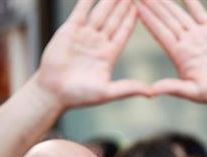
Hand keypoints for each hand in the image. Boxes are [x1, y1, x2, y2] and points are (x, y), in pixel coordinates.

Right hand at [36, 0, 150, 108]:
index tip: (142, 7)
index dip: (132, 19)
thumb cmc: (80, 96)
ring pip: (100, 12)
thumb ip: (129, 89)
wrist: (53, 93)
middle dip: (123, 5)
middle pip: (114, 19)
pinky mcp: (68, 31)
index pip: (124, 32)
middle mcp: (98, 43)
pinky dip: (87, 1)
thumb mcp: (108, 92)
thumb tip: (152, 94)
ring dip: (109, 0)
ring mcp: (84, 35)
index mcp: (109, 55)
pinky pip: (80, 12)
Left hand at [137, 0, 206, 104]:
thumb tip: (152, 92)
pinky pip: (199, 13)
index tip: (135, 5)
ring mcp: (198, 35)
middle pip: (166, 19)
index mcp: (178, 55)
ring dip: (167, 1)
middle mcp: (185, 42)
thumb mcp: (193, 92)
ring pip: (179, 13)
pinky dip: (191, 2)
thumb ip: (174, 88)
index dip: (147, 18)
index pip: (160, 32)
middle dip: (153, 4)